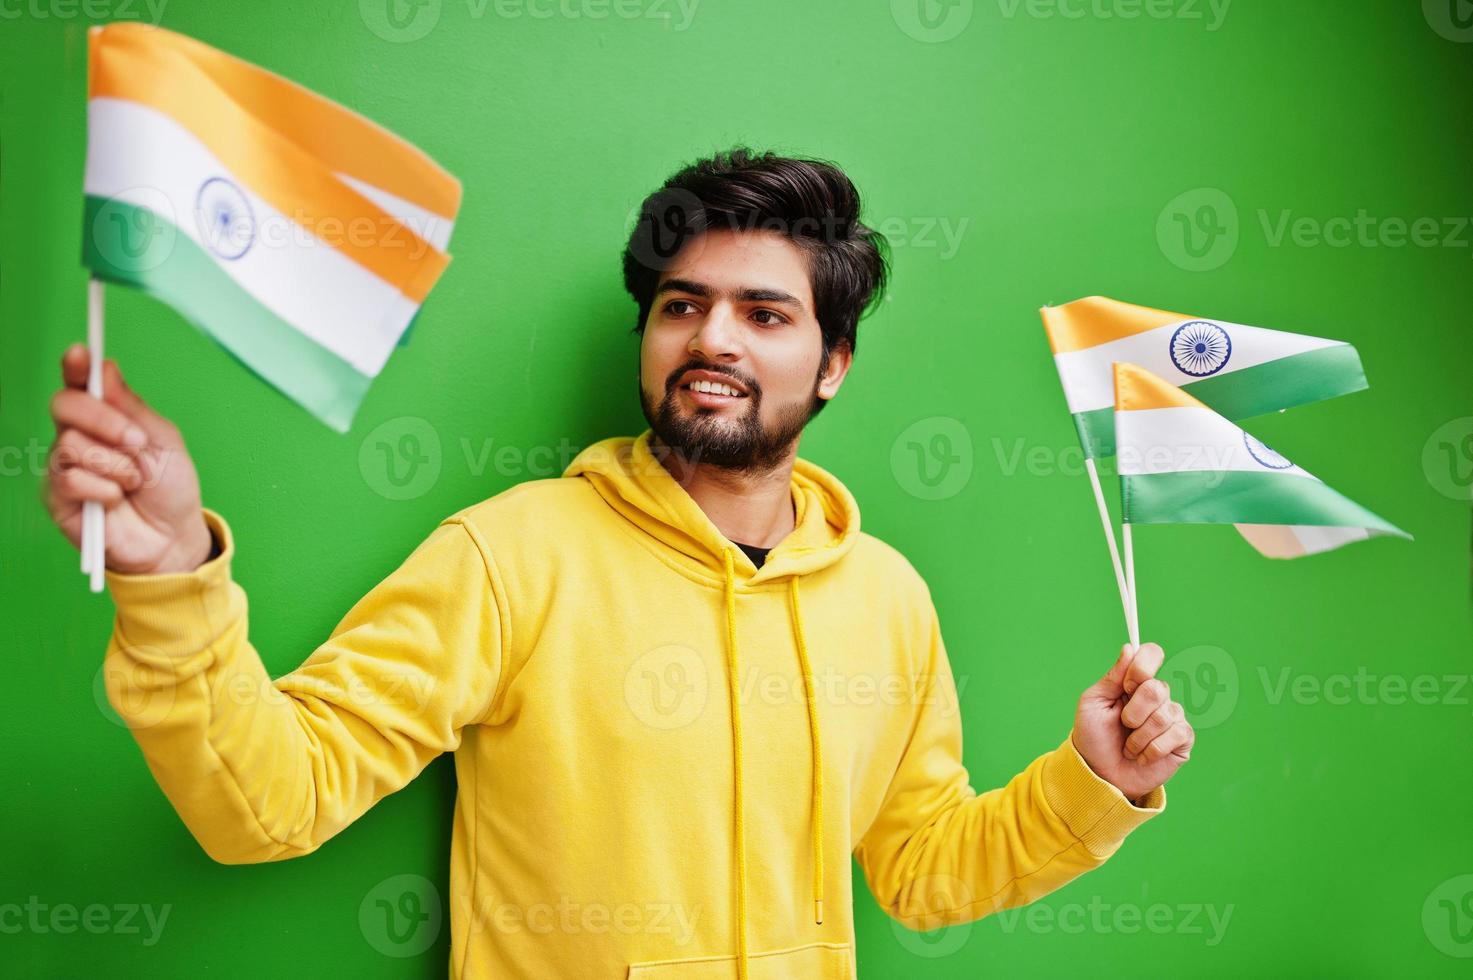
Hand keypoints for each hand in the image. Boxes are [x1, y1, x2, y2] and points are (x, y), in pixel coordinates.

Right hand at [42, 344, 212, 575]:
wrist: (172, 537)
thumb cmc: (169, 488)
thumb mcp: (164, 442)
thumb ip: (134, 409)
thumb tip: (106, 369)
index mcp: (105, 419)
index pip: (80, 385)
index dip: (76, 367)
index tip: (80, 354)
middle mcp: (79, 437)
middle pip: (65, 405)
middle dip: (104, 420)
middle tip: (137, 442)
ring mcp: (65, 466)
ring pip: (70, 444)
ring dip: (114, 464)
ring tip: (134, 481)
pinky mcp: (58, 497)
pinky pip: (70, 479)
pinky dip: (103, 489)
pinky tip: (115, 500)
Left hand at [1072, 642, 1193, 801]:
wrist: (1099, 774)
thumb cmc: (1094, 737)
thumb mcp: (1093, 703)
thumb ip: (1112, 677)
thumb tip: (1129, 648)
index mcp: (1134, 682)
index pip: (1152, 654)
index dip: (1141, 668)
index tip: (1126, 686)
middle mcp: (1157, 696)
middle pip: (1157, 688)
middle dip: (1133, 712)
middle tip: (1123, 724)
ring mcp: (1172, 717)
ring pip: (1164, 716)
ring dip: (1138, 737)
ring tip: (1129, 746)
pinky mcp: (1182, 740)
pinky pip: (1175, 734)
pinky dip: (1151, 750)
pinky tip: (1143, 756)